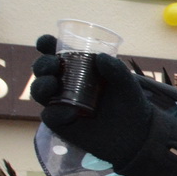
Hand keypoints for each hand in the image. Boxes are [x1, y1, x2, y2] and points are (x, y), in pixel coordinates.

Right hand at [29, 34, 154, 167]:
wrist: (137, 134)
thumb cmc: (130, 104)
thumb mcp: (127, 84)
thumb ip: (116, 69)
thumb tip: (100, 57)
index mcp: (76, 68)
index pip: (55, 52)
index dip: (46, 44)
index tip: (46, 41)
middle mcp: (63, 83)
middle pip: (43, 70)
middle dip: (42, 64)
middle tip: (54, 64)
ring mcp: (60, 103)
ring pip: (39, 91)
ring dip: (41, 85)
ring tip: (52, 84)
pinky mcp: (61, 123)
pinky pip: (50, 116)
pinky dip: (56, 113)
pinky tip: (70, 113)